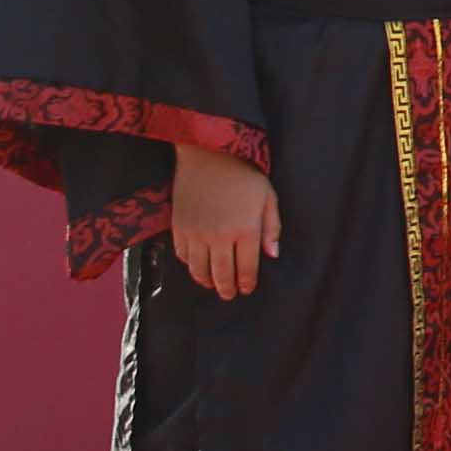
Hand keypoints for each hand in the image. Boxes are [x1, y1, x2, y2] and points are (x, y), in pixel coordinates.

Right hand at [170, 143, 276, 298]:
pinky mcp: (179, 228)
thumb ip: (272, 228)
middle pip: (222, 275)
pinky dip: (190, 266)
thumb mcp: (268, 198)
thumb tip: (272, 254)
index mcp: (245, 230)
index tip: (247, 289)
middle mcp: (219, 236)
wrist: (208, 155)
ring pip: (199, 270)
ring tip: (213, 285)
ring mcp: (196, 234)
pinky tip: (197, 266)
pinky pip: (183, 256)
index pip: (247, 268)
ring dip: (207, 281)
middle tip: (230, 294)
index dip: (247, 283)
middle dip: (227, 289)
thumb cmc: (244, 175)